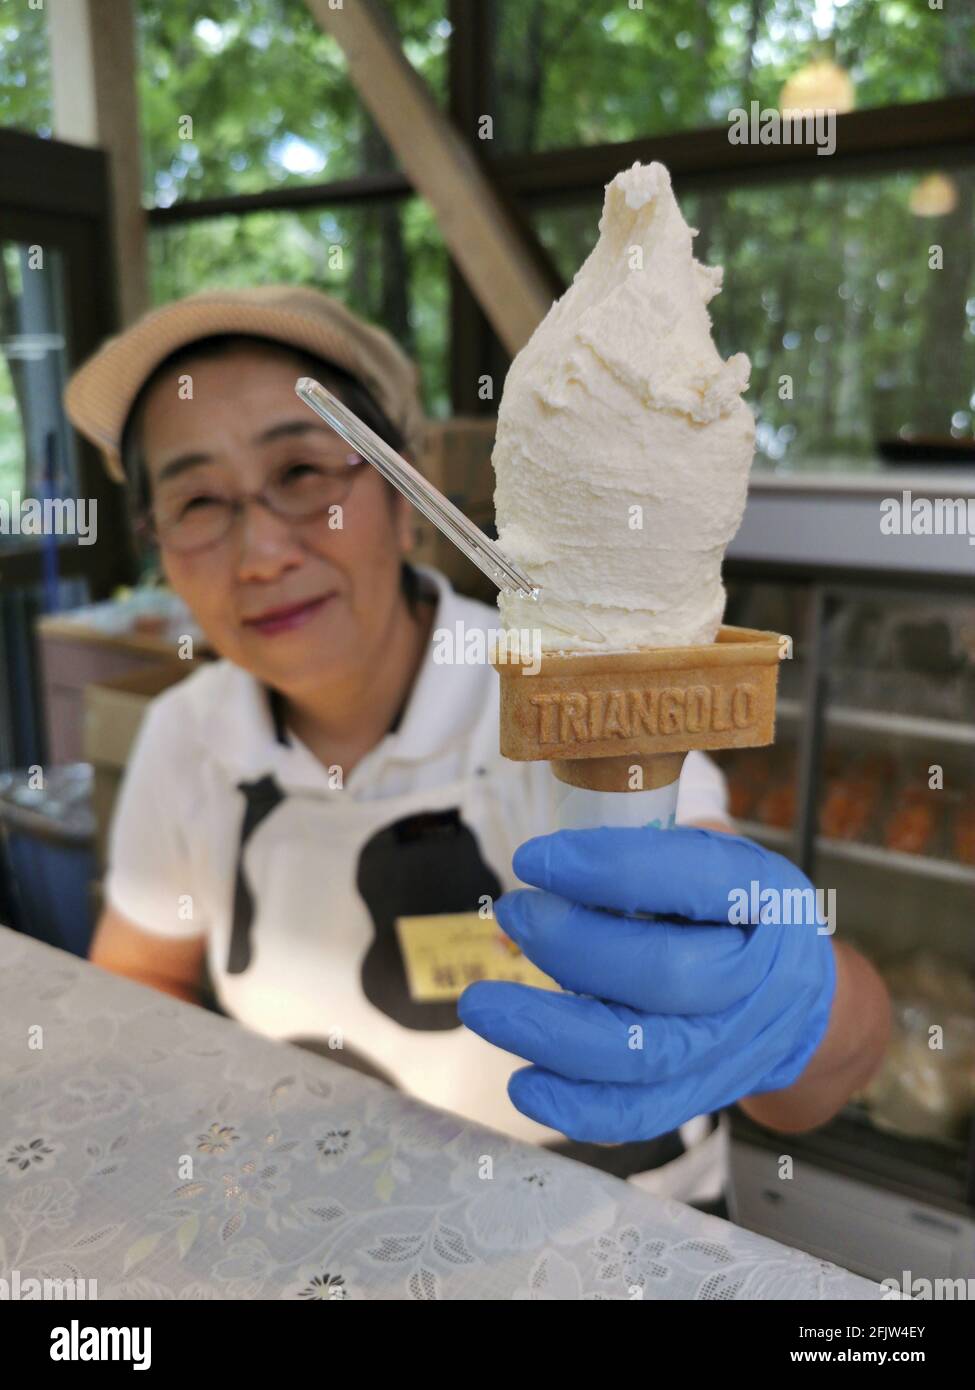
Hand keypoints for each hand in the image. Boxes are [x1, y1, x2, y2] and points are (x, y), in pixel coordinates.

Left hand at [458, 826, 835, 1143]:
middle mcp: (754, 977)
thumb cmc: (732, 911)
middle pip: (664, 974)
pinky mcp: (700, 1093)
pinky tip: (523, 1084)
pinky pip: (639, 1113)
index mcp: (759, 896)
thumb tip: (545, 865)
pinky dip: (577, 1107)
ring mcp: (729, 1045)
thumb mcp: (710, 858)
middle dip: (572, 945)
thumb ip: (643, 855)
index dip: (608, 869)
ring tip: (484, 1004)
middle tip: (514, 913)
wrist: (800, 998)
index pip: (690, 880)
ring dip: (552, 1033)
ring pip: (642, 1054)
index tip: (534, 858)